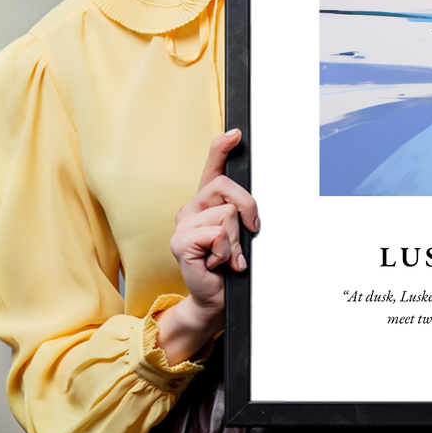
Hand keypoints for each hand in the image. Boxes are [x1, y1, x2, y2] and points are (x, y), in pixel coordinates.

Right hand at [155, 129, 259, 363]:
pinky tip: (217, 263)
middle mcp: (191, 208)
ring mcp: (182, 224)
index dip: (222, 148)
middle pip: (227, 187)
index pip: (212, 167)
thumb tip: (251, 206)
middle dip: (248, 209)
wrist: (215, 298)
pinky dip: (226, 252)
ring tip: (227, 256)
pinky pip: (217, 234)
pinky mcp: (180, 242)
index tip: (236, 134)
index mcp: (206, 203)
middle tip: (249, 233)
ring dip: (236, 240)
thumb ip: (241, 213)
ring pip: (227, 214)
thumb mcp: (240, 234)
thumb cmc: (228, 266)